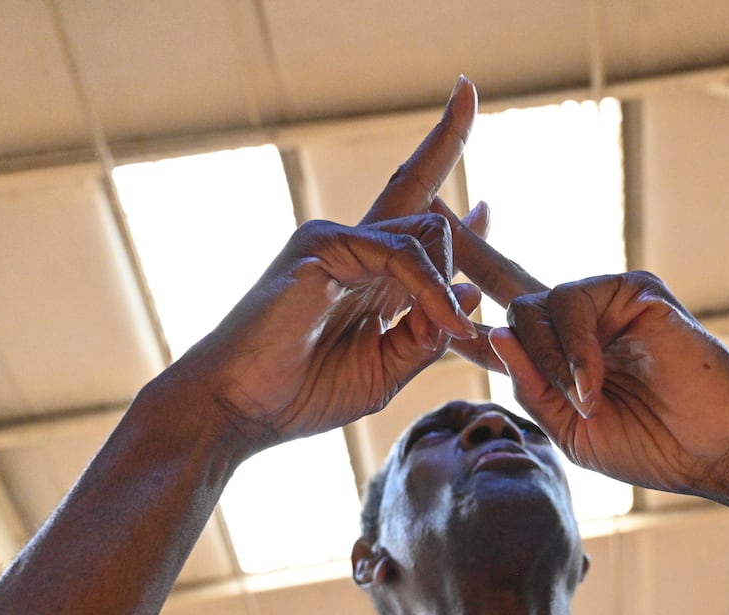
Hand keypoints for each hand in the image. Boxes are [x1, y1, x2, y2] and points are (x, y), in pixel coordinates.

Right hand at [167, 78, 484, 456]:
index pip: (417, 226)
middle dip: (450, 146)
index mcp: (367, 275)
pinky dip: (430, 288)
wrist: (240, 408)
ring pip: (427, 229)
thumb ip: (425, 334)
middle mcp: (352, 247)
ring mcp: (337, 240)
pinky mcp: (324, 244)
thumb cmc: (302, 394)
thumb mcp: (385, 370)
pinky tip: (445, 320)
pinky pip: (402, 254)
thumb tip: (469, 295)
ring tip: (453, 329)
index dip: (455, 211)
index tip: (488, 204)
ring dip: (450, 280)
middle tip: (466, 93)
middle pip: (416, 186)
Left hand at [441, 212, 728, 501]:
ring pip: (530, 307)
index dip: (459, 296)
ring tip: (582, 400)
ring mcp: (605, 300)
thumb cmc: (651, 446)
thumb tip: (488, 331)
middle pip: (505, 277)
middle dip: (464, 246)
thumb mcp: (570, 428)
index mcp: (558, 355)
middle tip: (424, 203)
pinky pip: (572, 304)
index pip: (498, 318)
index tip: (417, 265)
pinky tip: (594, 387)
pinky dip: (576, 351)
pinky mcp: (633, 288)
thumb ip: (528, 385)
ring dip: (545, 360)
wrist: (716, 447)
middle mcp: (578, 319)